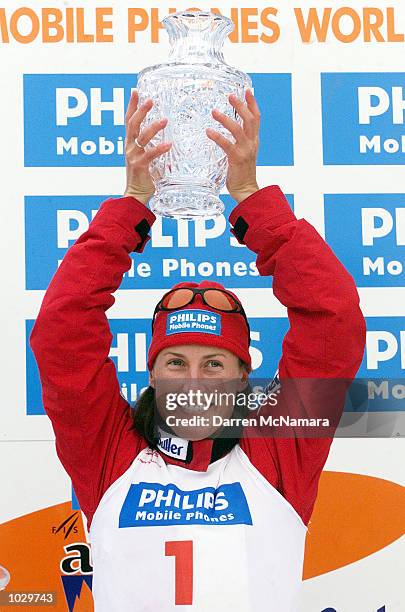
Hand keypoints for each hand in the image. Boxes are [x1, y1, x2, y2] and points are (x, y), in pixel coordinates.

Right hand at [124, 90, 171, 204]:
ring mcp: (133, 156)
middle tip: (151, 100)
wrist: (135, 195)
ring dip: (153, 127)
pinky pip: (150, 155)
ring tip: (165, 120)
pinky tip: (169, 144)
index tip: (135, 91)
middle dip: (141, 110)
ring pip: (141, 137)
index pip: (128, 120)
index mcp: (130, 143)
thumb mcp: (146, 157)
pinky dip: (160, 149)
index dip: (131, 105)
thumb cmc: (144, 176)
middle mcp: (129, 147)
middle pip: (133, 124)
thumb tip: (171, 138)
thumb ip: (154, 147)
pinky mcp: (139, 166)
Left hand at [206, 89, 259, 202]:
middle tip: (230, 95)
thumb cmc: (242, 173)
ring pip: (238, 129)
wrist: (246, 190)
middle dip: (241, 106)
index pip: (256, 118)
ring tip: (214, 112)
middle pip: (250, 119)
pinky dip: (217, 136)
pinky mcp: (237, 159)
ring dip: (226, 119)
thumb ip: (239, 141)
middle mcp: (252, 143)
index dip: (252, 104)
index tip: (247, 91)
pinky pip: (227, 145)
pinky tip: (209, 131)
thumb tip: (230, 131)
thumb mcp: (244, 153)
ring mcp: (245, 151)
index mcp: (254, 140)